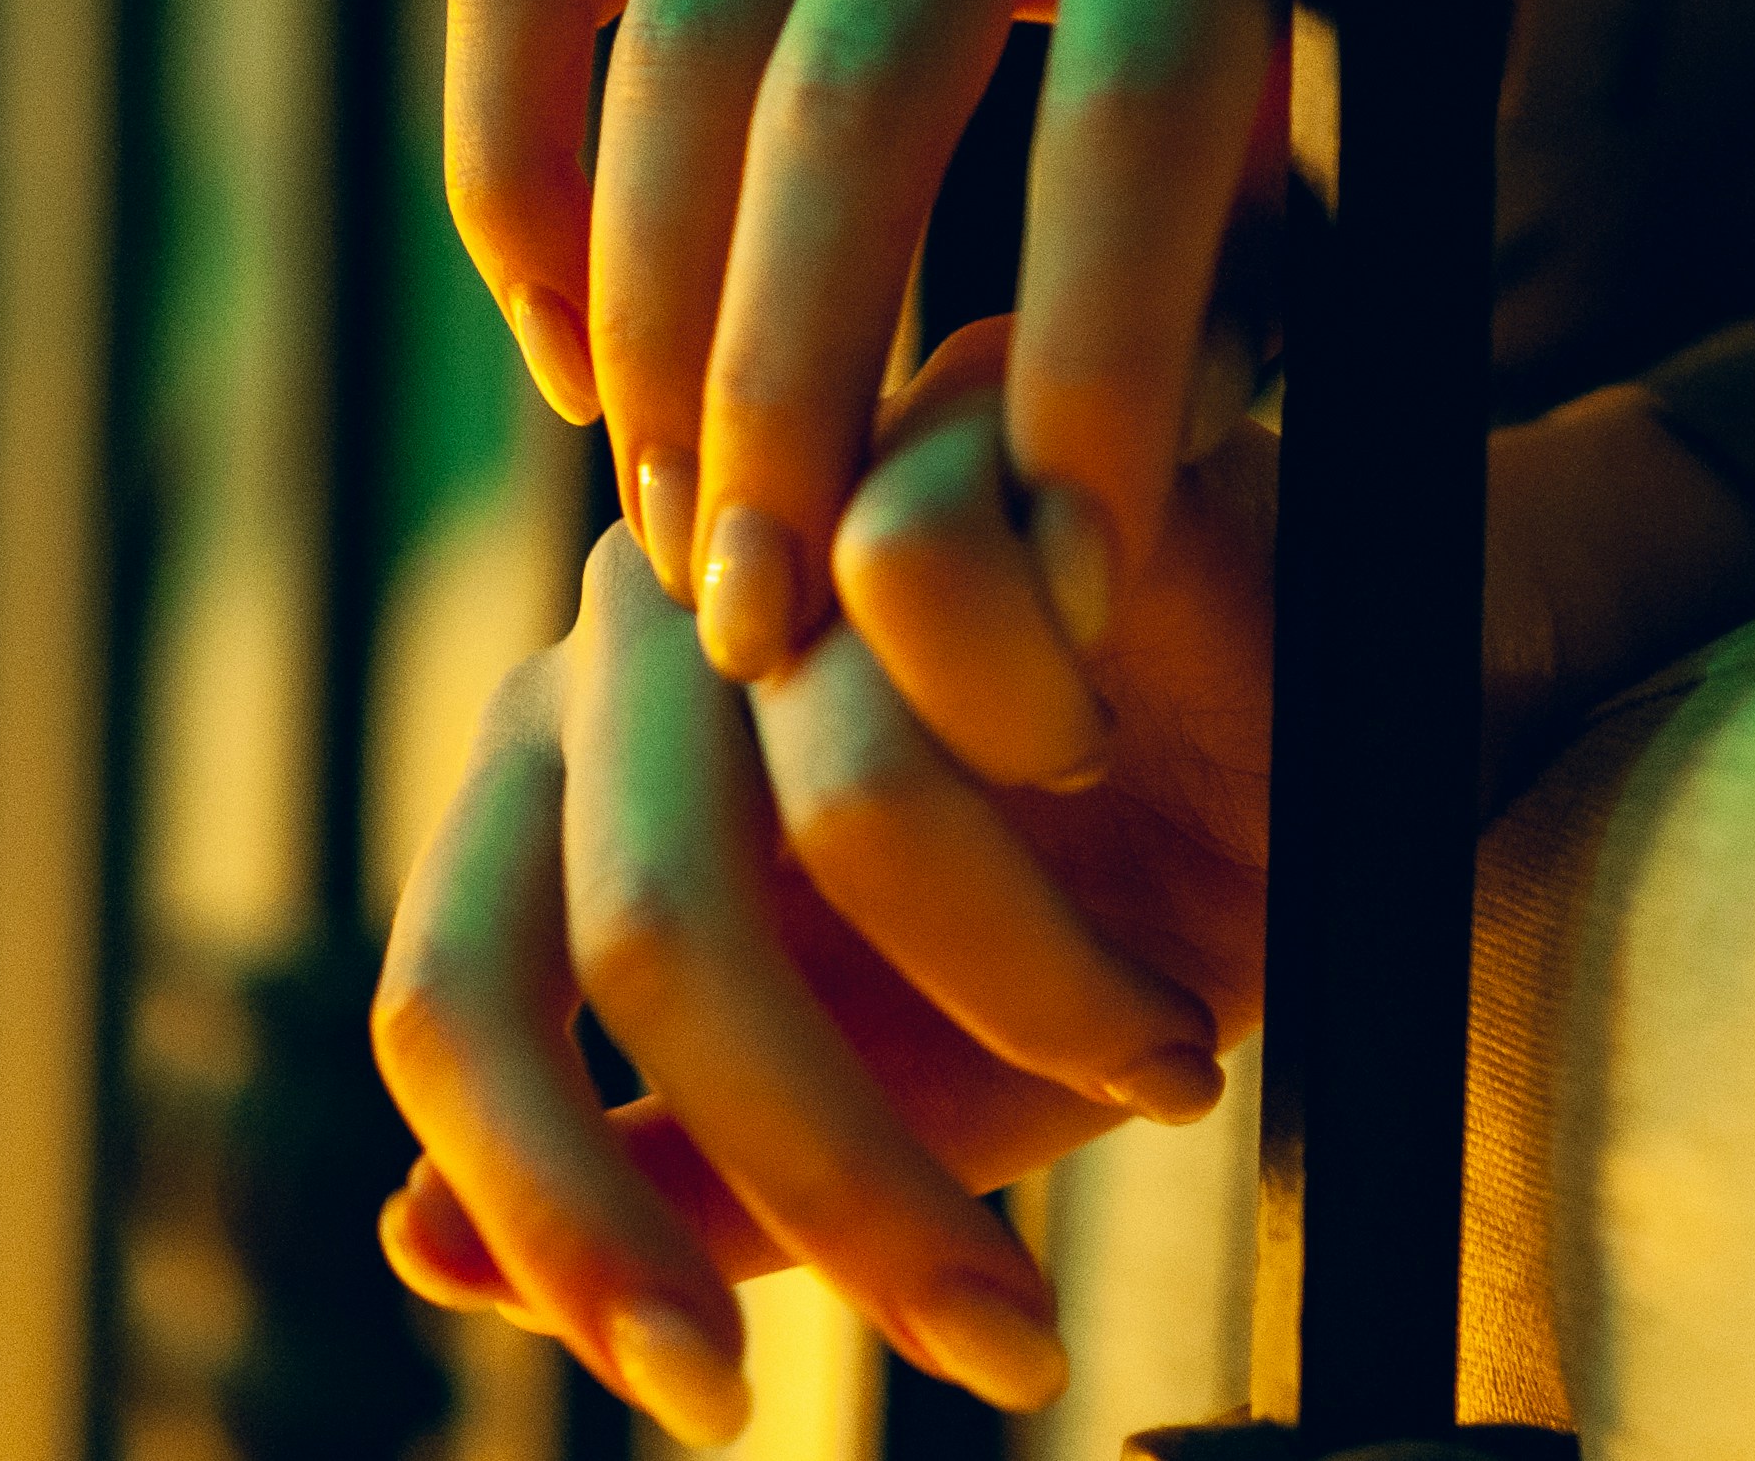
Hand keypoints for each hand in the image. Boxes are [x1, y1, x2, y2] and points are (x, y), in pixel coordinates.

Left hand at [370, 325, 1276, 1442]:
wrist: (1337, 731)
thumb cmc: (1094, 912)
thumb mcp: (884, 1095)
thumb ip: (669, 1168)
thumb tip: (417, 1241)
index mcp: (568, 789)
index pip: (451, 1000)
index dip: (557, 1218)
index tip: (716, 1401)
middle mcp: (637, 636)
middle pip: (648, 924)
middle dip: (844, 1172)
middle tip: (1010, 1345)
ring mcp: (789, 498)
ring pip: (840, 787)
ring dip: (1038, 992)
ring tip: (1175, 1068)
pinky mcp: (950, 395)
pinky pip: (932, 574)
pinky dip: (1051, 730)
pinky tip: (1131, 761)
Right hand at [445, 0, 1304, 693]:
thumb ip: (1343, 186)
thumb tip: (1185, 485)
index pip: (1133, 121)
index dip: (1096, 375)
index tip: (1070, 599)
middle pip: (846, 113)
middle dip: (794, 403)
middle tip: (767, 632)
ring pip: (665, 64)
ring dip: (648, 335)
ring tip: (680, 548)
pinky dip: (515, 183)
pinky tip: (568, 356)